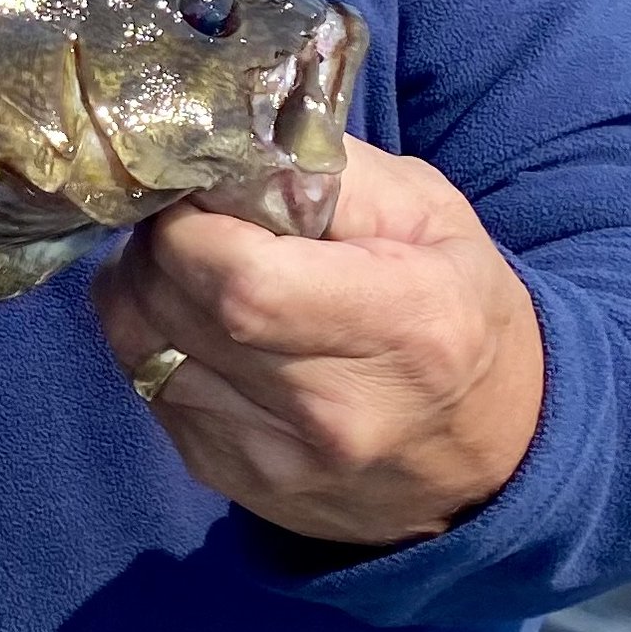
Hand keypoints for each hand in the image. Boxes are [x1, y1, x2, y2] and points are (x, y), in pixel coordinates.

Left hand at [92, 142, 543, 548]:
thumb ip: (328, 171)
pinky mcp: (236, 482)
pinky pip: (150, 392)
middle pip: (179, 311)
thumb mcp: (430, 213)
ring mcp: (280, 460)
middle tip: (183, 216)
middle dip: (157, 245)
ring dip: (141, 291)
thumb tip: (227, 148)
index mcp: (404, 326)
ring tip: (185, 265)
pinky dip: (154, 343)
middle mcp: (337, 409)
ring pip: (141, 350)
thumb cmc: (456, 310)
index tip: (198, 193)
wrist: (490, 456)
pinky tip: (196, 325)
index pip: (242, 281)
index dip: (191, 227)